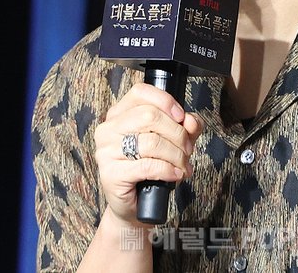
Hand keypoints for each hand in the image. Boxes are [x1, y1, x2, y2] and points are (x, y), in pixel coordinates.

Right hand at [94, 82, 203, 225]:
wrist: (134, 205)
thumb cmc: (150, 169)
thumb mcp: (172, 141)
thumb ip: (185, 126)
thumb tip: (191, 120)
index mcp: (119, 113)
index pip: (140, 91)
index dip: (165, 101)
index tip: (181, 117)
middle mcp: (108, 128)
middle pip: (150, 116)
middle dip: (177, 133)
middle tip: (188, 149)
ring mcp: (106, 151)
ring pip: (151, 142)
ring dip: (176, 155)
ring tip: (183, 165)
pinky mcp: (110, 174)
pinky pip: (147, 166)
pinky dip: (168, 170)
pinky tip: (175, 174)